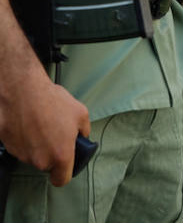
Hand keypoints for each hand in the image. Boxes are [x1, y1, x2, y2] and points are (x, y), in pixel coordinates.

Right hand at [0, 67, 89, 186]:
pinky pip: (20, 147)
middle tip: (53, 131)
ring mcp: (23, 154)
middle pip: (47, 164)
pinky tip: (28, 122)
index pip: (62, 179)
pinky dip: (23, 138)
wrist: (23, 90)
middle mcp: (41, 160)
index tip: (64, 164)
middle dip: (51, 151)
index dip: (64, 172)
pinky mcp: (10, 147)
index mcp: (60, 155)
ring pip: (33, 155)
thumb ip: (84, 131)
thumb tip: (82, 137)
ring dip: (36, 144)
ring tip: (40, 122)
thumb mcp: (80, 113)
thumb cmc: (51, 100)